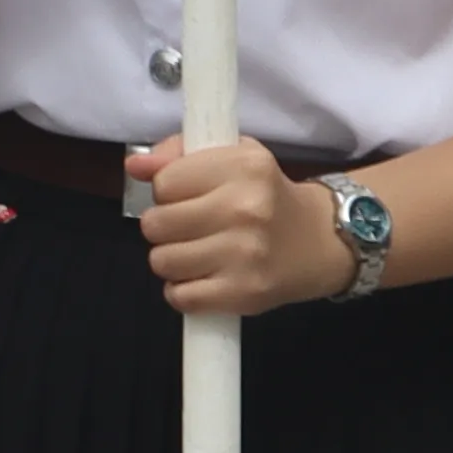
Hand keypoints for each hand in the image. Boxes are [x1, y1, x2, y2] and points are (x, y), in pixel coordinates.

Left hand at [131, 130, 347, 313]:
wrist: (319, 242)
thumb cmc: (265, 195)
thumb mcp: (232, 157)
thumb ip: (179, 154)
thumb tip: (134, 166)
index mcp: (243, 167)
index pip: (164, 182)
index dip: (167, 191)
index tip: (187, 196)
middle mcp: (245, 209)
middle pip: (155, 224)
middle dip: (163, 226)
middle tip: (188, 227)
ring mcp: (245, 255)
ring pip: (161, 261)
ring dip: (170, 259)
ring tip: (195, 252)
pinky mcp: (244, 294)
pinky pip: (180, 297)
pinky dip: (182, 291)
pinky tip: (201, 278)